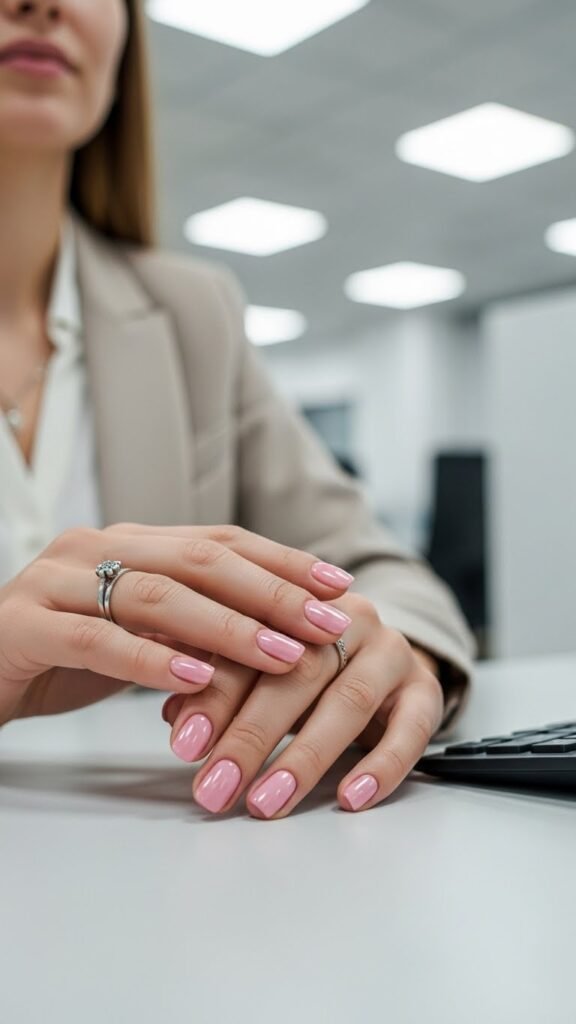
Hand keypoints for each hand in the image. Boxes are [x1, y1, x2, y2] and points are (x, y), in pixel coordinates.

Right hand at [0, 523, 353, 725]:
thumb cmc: (57, 654)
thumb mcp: (135, 634)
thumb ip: (188, 625)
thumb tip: (276, 635)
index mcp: (126, 542)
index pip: (219, 541)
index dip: (282, 561)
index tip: (338, 584)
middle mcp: (94, 547)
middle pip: (201, 560)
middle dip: (273, 592)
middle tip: (328, 621)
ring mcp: (56, 580)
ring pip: (157, 595)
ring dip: (229, 626)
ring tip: (283, 654)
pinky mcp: (25, 624)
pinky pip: (97, 638)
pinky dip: (152, 658)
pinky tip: (198, 675)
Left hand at [163, 592, 444, 816]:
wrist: (378, 655)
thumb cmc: (304, 665)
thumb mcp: (256, 668)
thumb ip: (216, 683)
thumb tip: (177, 717)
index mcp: (295, 603)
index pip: (251, 644)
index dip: (214, 694)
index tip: (184, 744)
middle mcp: (347, 620)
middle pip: (298, 672)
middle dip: (251, 734)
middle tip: (217, 785)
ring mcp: (391, 651)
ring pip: (349, 700)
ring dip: (304, 756)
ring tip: (267, 800)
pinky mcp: (425, 688)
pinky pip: (412, 728)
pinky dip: (382, 765)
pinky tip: (351, 797)